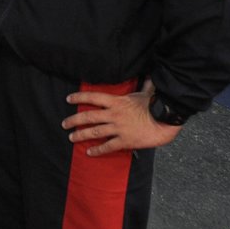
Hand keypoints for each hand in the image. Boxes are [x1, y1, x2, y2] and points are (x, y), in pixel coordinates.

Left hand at [62, 79, 182, 156]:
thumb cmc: (156, 106)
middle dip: (74, 120)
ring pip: (94, 132)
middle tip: (64, 123)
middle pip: (88, 116)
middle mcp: (114, 115)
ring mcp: (118, 128)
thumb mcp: (146, 92)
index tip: (69, 99)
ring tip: (71, 137)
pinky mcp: (125, 141)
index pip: (93, 97)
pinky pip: (108, 146)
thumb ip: (144, 85)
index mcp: (116, 102)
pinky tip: (90, 152)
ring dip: (81, 135)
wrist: (165, 121)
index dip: (79, 97)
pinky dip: (97, 150)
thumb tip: (150, 76)